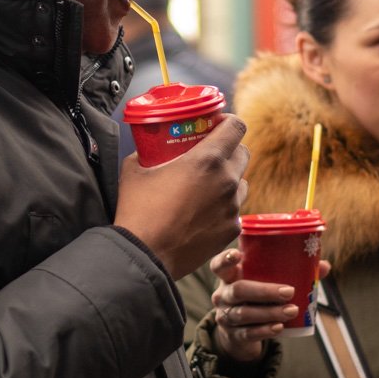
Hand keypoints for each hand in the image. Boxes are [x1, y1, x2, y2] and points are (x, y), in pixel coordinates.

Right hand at [115, 115, 248, 278]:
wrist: (145, 255)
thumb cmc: (139, 211)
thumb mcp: (134, 171)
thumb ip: (146, 154)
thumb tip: (146, 150)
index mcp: (207, 160)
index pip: (236, 127)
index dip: (228, 122)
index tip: (216, 125)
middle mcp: (227, 181)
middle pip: (244, 153)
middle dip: (230, 149)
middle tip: (210, 155)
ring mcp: (232, 207)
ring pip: (242, 183)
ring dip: (229, 179)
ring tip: (207, 187)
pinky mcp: (232, 229)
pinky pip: (234, 210)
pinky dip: (222, 207)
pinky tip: (202, 213)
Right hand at [208, 248, 330, 362]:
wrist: (241, 332)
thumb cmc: (256, 298)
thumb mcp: (265, 284)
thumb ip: (291, 273)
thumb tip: (323, 266)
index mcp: (229, 276)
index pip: (218, 265)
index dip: (225, 258)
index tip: (238, 255)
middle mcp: (223, 295)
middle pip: (238, 290)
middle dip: (264, 291)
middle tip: (289, 292)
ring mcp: (226, 316)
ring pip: (244, 313)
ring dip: (269, 312)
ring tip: (291, 311)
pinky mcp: (233, 334)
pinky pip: (248, 333)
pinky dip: (264, 330)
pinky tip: (279, 327)